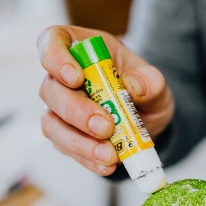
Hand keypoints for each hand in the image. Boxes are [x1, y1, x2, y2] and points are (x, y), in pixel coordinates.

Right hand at [36, 25, 173, 175]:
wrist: (147, 119)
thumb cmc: (143, 90)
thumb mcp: (155, 83)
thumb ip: (149, 81)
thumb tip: (132, 87)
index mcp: (82, 50)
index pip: (52, 41)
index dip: (56, 58)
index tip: (76, 78)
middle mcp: (62, 78)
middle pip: (50, 90)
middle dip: (76, 111)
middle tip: (105, 127)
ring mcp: (59, 109)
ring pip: (52, 124)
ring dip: (79, 142)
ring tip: (110, 155)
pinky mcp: (64, 136)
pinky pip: (66, 148)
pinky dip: (87, 159)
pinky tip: (107, 165)